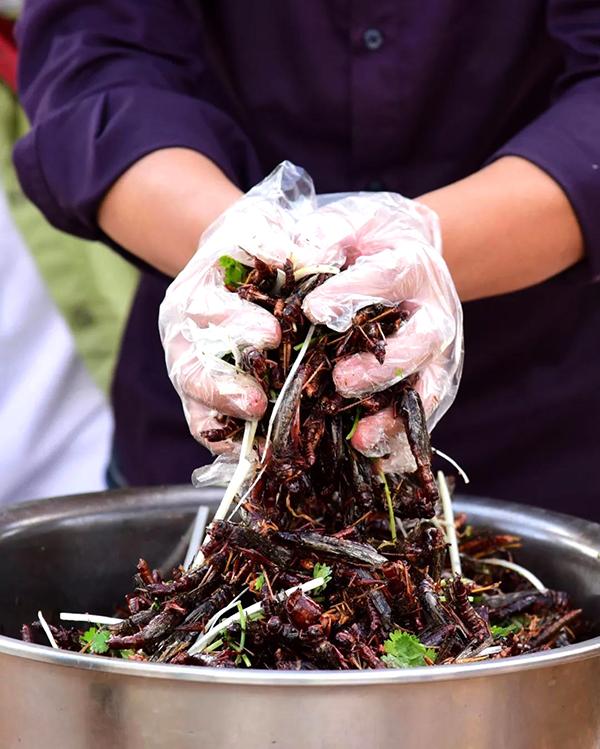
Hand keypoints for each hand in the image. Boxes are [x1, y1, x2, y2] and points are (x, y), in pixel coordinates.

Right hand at [159, 163, 336, 451]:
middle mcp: (184, 337)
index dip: (236, 325)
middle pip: (190, 368)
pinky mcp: (206, 397)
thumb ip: (267, 234)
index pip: (206, 312)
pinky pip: (208, 427)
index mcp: (194, 294)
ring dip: (223, 421)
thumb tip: (290, 253)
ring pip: (195, 403)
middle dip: (222, 387)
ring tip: (254, 436)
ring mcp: (192, 370)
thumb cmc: (253, 246)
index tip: (272, 335)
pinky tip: (251, 456)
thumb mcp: (257, 227)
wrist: (237, 265)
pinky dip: (226, 443)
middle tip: (256, 402)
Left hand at [300, 192, 461, 470]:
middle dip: (383, 368)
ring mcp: (436, 352)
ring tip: (360, 439)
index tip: (314, 312)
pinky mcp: (428, 380)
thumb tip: (296, 255)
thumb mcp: (347, 222)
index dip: (353, 294)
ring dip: (395, 417)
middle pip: (421, 343)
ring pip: (427, 388)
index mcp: (412, 265)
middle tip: (342, 381)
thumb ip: (324, 235)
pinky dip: (398, 440)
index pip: (387, 277)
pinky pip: (419, 415)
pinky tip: (369, 458)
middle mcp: (433, 312)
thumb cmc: (367, 239)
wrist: (407, 251)